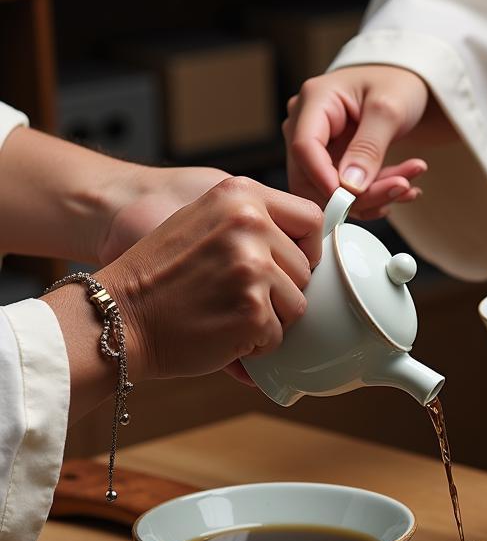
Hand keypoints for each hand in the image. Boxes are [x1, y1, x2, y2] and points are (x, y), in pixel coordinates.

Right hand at [99, 177, 321, 381]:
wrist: (116, 316)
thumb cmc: (159, 276)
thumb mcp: (203, 222)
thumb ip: (252, 224)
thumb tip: (316, 248)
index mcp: (240, 195)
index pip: (310, 219)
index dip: (304, 249)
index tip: (285, 265)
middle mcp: (249, 224)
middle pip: (305, 269)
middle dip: (280, 290)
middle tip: (233, 295)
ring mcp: (253, 267)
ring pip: (298, 305)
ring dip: (269, 318)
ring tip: (225, 311)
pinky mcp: (252, 310)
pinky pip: (278, 337)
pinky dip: (254, 345)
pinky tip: (220, 332)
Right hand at [284, 65, 428, 218]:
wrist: (402, 84)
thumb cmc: (395, 83)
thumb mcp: (389, 109)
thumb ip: (369, 147)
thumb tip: (350, 188)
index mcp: (314, 100)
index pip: (304, 147)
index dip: (325, 179)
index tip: (354, 198)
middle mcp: (306, 125)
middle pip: (313, 177)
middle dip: (356, 195)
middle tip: (401, 188)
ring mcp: (317, 147)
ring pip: (330, 191)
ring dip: (373, 198)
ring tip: (409, 186)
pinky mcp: (331, 164)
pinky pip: (345, 192)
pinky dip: (376, 197)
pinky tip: (405, 190)